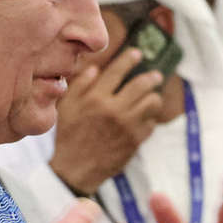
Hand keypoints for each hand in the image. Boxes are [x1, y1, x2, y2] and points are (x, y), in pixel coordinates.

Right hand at [50, 48, 164, 194]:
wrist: (76, 169)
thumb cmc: (69, 137)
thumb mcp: (67, 108)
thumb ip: (80, 85)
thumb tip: (95, 68)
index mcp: (95, 98)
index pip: (117, 71)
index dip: (129, 59)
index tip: (138, 53)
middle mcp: (113, 109)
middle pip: (141, 84)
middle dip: (151, 77)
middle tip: (155, 75)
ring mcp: (127, 126)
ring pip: (151, 103)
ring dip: (154, 97)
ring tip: (153, 97)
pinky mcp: (135, 140)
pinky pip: (151, 123)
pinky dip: (150, 118)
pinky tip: (146, 117)